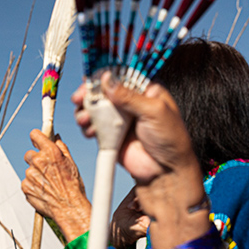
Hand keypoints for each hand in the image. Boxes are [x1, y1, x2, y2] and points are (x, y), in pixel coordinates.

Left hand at [22, 130, 90, 242]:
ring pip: (29, 170)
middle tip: (47, 170)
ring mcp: (30, 174)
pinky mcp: (25, 186)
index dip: (37, 138)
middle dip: (36, 160)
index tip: (37, 141)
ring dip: (35, 174)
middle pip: (29, 154)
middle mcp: (38, 161)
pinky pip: (26, 182)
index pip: (35, 135)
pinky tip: (44, 190)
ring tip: (48, 184)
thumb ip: (61, 148)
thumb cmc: (73, 188)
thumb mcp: (71, 163)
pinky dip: (32, 185)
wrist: (69, 208)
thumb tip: (56, 138)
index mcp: (50, 152)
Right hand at [74, 73, 207, 248]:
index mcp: (144, 91)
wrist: (165, 172)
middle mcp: (130, 103)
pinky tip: (90, 131)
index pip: (120, 76)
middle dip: (88, 94)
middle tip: (78, 98)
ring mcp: (119, 120)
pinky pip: (93, 127)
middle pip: (103, 91)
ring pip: (95, 109)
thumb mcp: (153, 111)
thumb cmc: (170, 139)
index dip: (103, 77)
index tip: (89, 81)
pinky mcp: (111, 136)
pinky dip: (87, 127)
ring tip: (83, 119)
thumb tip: (106, 79)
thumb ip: (128, 96)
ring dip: (85, 111)